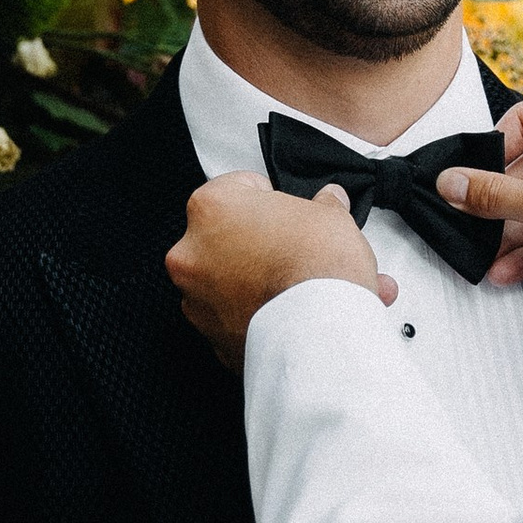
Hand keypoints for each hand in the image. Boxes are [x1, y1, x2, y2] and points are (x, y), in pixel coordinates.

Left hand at [167, 174, 396, 365]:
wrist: (320, 333)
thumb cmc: (317, 271)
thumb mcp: (331, 217)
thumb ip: (323, 204)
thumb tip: (328, 202)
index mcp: (211, 208)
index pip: (236, 187)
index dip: (267, 198)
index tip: (282, 210)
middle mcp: (191, 252)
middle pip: (222, 235)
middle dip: (252, 241)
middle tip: (287, 249)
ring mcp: (195, 298)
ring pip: (221, 279)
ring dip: (247, 278)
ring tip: (286, 284)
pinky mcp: (209, 335)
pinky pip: (230, 316)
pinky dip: (249, 313)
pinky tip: (280, 311)